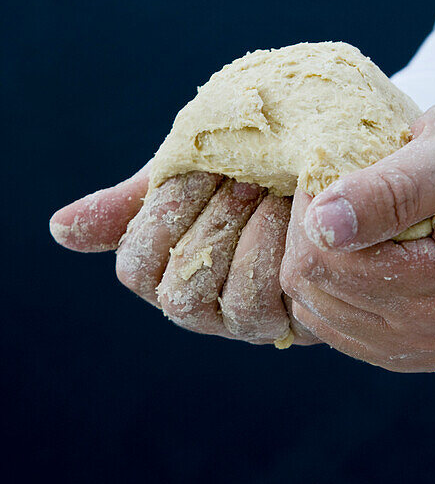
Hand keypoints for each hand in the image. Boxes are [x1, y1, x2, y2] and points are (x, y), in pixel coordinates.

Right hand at [50, 168, 316, 345]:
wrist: (326, 163)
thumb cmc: (250, 166)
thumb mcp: (188, 173)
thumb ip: (131, 203)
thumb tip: (59, 229)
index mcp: (169, 270)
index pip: (138, 268)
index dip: (162, 219)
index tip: (196, 169)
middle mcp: (206, 307)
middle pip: (178, 295)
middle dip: (210, 230)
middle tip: (242, 179)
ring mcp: (253, 320)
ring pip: (229, 307)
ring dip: (248, 242)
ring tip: (270, 191)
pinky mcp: (300, 320)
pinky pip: (278, 306)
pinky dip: (282, 256)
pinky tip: (300, 213)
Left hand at [279, 88, 434, 370]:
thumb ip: (393, 188)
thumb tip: (323, 225)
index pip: (319, 259)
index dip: (314, 204)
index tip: (339, 163)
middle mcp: (431, 332)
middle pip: (311, 289)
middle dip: (312, 233)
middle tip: (348, 185)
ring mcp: (422, 348)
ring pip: (314, 310)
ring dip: (320, 257)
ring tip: (358, 214)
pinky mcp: (413, 351)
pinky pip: (333, 325)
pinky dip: (334, 283)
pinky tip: (362, 246)